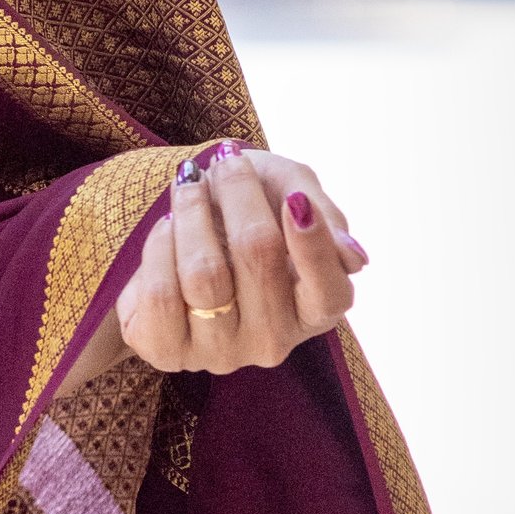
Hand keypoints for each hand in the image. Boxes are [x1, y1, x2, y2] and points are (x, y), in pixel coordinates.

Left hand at [117, 139, 367, 375]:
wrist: (186, 228)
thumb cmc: (253, 208)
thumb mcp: (293, 190)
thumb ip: (326, 216)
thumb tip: (355, 258)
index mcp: (317, 310)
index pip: (329, 292)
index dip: (313, 245)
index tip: (296, 200)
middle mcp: (273, 341)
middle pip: (258, 258)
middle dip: (237, 196)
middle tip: (225, 160)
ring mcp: (220, 353)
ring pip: (203, 274)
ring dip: (191, 212)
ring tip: (189, 185)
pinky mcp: (168, 352)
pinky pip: (159, 294)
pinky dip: (159, 245)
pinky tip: (168, 230)